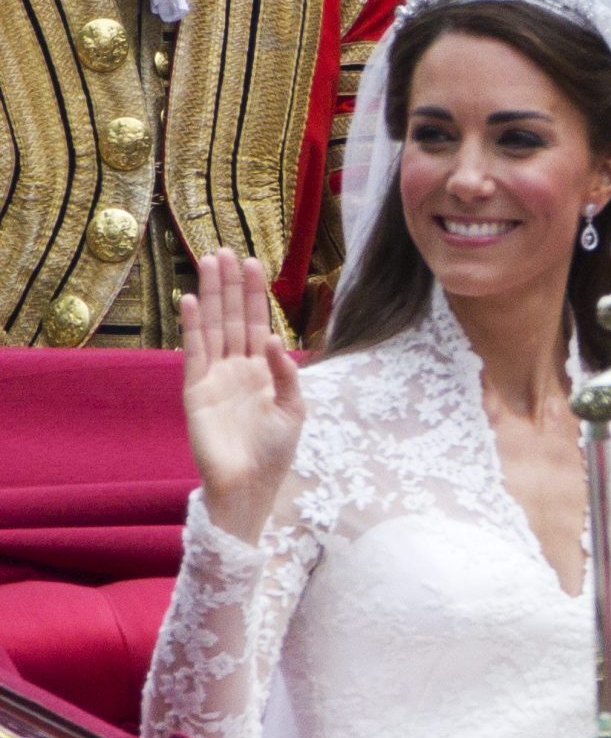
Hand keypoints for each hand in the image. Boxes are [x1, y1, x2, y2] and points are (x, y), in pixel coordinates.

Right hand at [181, 248, 305, 542]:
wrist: (250, 487)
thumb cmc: (275, 453)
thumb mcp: (294, 409)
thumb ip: (287, 373)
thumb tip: (276, 339)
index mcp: (263, 370)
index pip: (257, 323)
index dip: (255, 294)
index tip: (252, 262)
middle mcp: (237, 368)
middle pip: (232, 316)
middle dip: (230, 284)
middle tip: (225, 249)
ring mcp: (215, 377)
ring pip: (213, 326)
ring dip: (210, 295)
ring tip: (208, 262)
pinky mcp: (196, 391)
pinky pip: (194, 352)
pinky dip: (191, 326)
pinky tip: (188, 301)